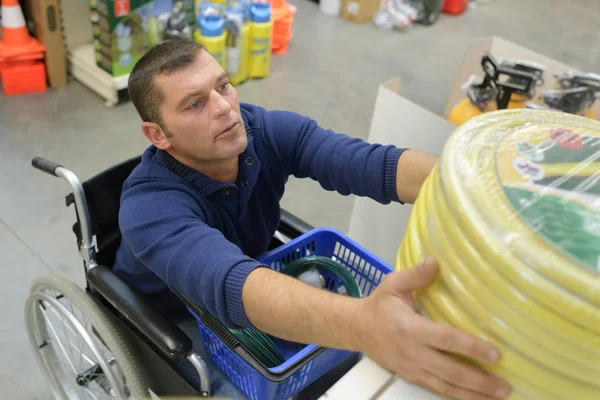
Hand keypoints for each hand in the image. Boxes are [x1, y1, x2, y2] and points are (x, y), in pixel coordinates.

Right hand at [356, 257, 511, 399]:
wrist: (355, 329)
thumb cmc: (378, 305)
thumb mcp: (393, 284)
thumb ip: (415, 275)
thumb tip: (436, 261)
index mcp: (410, 328)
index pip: (446, 339)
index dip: (471, 347)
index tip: (495, 354)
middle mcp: (412, 352)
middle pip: (450, 371)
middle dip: (479, 381)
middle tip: (504, 386)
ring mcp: (411, 369)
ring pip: (446, 386)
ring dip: (472, 394)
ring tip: (497, 397)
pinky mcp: (410, 377)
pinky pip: (436, 389)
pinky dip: (457, 396)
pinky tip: (474, 397)